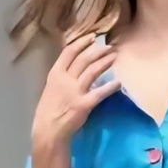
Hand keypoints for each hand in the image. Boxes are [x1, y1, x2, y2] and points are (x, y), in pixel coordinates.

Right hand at [32, 32, 119, 150]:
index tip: (92, 37)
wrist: (48, 130)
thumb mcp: (51, 88)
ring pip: (92, 71)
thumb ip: (62, 77)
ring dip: (105, 62)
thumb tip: (75, 67)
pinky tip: (119, 82)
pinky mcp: (84, 104)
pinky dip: (110, 87)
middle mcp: (65, 79)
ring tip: (115, 56)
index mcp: (55, 74)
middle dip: (98, 50)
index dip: (81, 42)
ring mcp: (75, 91)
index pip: (69, 52)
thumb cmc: (48, 111)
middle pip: (84, 59)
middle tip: (110, 46)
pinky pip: (100, 93)